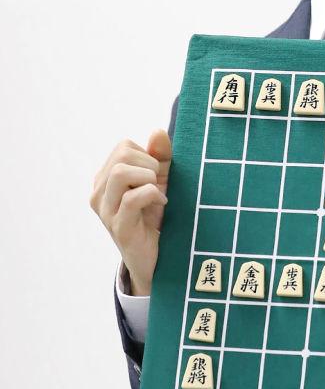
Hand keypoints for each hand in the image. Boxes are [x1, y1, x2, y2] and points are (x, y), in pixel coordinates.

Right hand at [90, 129, 171, 295]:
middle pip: (122, 155)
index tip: (157, 175)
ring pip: (120, 173)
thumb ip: (160, 156)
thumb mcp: (162, 181)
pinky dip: (153, 195)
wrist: (158, 256)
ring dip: (149, 178)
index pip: (123, 146)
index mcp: (104, 179)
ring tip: (157, 192)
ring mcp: (105, 212)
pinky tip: (161, 204)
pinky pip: (132, 198)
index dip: (147, 155)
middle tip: (158, 184)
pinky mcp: (119, 228)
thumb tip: (157, 131)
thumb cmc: (157, 215)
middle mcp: (98, 193)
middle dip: (149, 164)